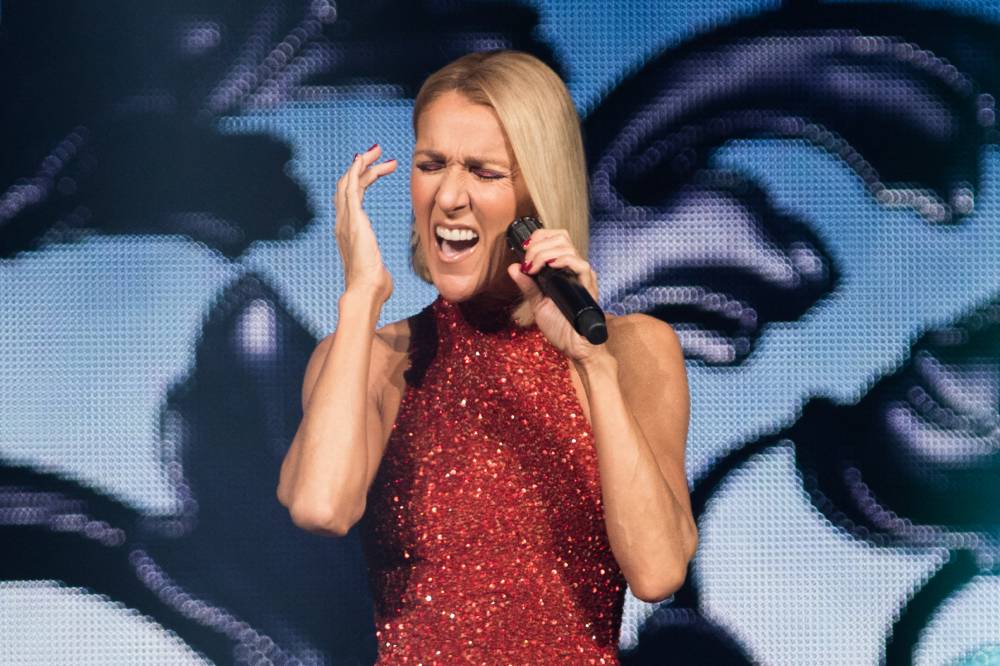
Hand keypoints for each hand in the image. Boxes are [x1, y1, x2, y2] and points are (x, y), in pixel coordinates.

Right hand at [334, 144, 397, 302]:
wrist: (366, 292)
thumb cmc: (373, 288)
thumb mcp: (375, 271)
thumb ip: (376, 267)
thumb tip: (381, 276)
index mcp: (348, 232)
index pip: (352, 199)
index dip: (363, 181)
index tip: (378, 170)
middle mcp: (342, 223)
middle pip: (348, 186)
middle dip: (364, 168)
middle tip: (381, 155)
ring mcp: (345, 221)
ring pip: (349, 183)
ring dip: (363, 165)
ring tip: (379, 151)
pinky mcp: (353, 220)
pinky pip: (352, 188)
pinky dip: (356, 170)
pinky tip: (363, 158)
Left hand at [506, 228, 611, 363]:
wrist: (575, 346)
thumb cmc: (561, 327)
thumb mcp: (537, 303)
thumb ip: (527, 286)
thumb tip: (513, 267)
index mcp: (562, 269)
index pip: (555, 238)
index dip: (539, 238)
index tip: (524, 251)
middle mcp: (573, 268)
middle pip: (560, 237)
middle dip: (538, 244)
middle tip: (527, 262)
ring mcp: (582, 276)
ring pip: (567, 247)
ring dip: (545, 252)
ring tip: (534, 268)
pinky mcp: (588, 286)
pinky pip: (581, 265)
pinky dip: (564, 260)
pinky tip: (551, 266)